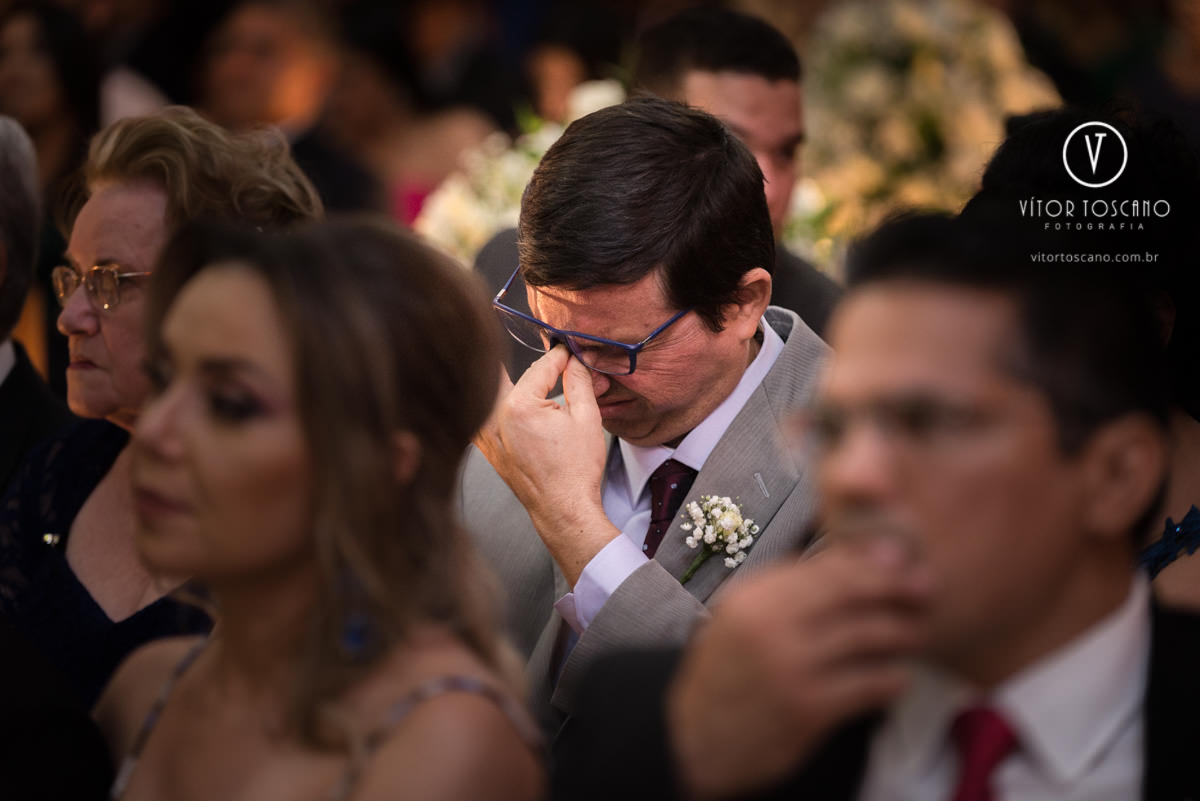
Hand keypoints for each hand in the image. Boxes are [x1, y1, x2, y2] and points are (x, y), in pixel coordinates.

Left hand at [473, 345, 619, 583]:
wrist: (562, 509)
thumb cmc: (575, 470)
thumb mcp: (587, 418)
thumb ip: (579, 381)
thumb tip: (575, 360)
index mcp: (519, 407)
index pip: (540, 368)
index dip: (559, 356)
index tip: (569, 351)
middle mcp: (496, 417)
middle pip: (510, 375)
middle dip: (531, 366)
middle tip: (551, 361)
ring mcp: (487, 434)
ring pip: (490, 394)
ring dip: (503, 381)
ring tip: (523, 375)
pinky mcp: (487, 448)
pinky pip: (482, 417)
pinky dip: (491, 406)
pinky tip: (501, 403)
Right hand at [666, 540, 931, 798]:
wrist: (698, 738)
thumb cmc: (728, 670)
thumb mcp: (742, 615)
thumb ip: (788, 587)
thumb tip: (852, 557)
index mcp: (755, 595)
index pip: (826, 564)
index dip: (872, 559)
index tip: (901, 557)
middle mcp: (771, 624)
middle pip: (853, 590)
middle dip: (897, 586)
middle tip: (926, 588)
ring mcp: (792, 667)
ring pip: (871, 635)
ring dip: (903, 632)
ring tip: (914, 632)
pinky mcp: (810, 709)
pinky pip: (872, 684)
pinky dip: (893, 679)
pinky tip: (896, 678)